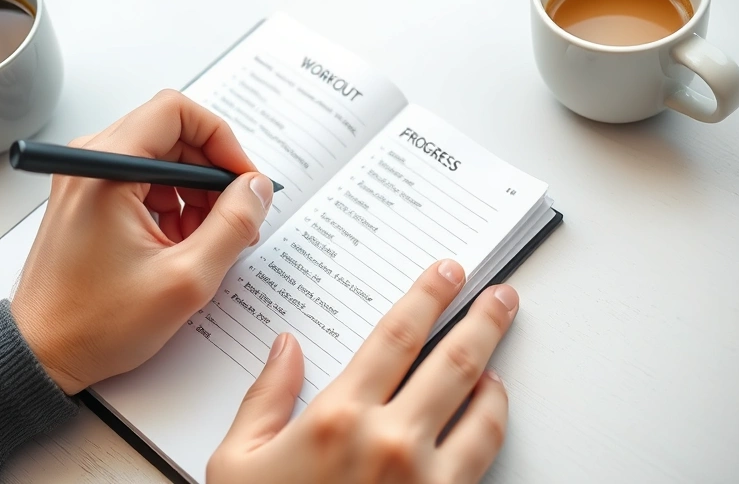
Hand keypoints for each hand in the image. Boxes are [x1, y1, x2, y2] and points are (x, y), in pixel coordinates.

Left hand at [10, 90, 273, 394]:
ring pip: (162, 159)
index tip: (244, 181)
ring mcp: (87, 179)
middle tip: (235, 218)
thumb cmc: (97, 324)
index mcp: (107, 168)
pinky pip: (144, 182)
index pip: (178, 112)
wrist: (43, 354)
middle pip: (173, 134)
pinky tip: (180, 247)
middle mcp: (91, 161)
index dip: (223, 141)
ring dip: (195, 194)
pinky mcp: (89, 199)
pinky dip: (172, 206)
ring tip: (204, 242)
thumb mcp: (186, 279)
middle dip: (213, 174)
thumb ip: (233, 225)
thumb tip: (257, 188)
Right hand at [208, 260, 518, 483]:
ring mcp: (426, 481)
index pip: (397, 335)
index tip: (447, 274)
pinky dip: (494, 426)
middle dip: (484, 320)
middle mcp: (391, 442)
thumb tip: (287, 347)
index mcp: (337, 418)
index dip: (428, 296)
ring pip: (483, 410)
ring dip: (496, 374)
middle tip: (500, 295)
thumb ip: (265, 396)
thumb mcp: (237, 462)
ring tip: (497, 357)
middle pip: (455, 361)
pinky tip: (489, 414)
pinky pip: (485, 458)